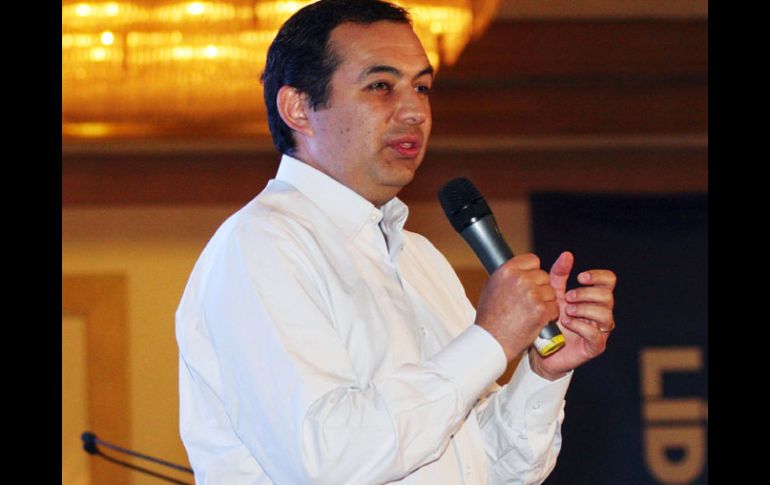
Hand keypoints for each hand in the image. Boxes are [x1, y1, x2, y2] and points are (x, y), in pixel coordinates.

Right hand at [475, 254, 560, 361]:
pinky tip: (537, 321)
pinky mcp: (541, 310)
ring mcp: (532, 294)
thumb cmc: (490, 317)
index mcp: (507, 271)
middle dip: (540, 288)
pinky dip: (549, 316)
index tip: (530, 282)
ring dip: (546, 302)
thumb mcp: (492, 288)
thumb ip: (509, 276)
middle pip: (543, 276)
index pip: (532, 260)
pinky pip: (555, 308)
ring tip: (530, 313)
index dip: (532, 272)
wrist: (492, 340)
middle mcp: (519, 279)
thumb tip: (521, 269)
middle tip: (528, 302)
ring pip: (552, 292)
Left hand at [529, 251, 616, 379]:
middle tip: (568, 296)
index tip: (580, 277)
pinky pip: (596, 335)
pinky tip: (567, 322)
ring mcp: (600, 331)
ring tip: (567, 310)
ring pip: (605, 315)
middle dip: (586, 293)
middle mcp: (601, 313)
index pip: (609, 281)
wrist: (542, 349)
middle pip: (607, 296)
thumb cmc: (551, 320)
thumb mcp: (553, 293)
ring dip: (584, 309)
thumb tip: (567, 254)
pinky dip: (581, 326)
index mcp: (594, 298)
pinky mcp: (594, 347)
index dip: (598, 276)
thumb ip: (559, 275)